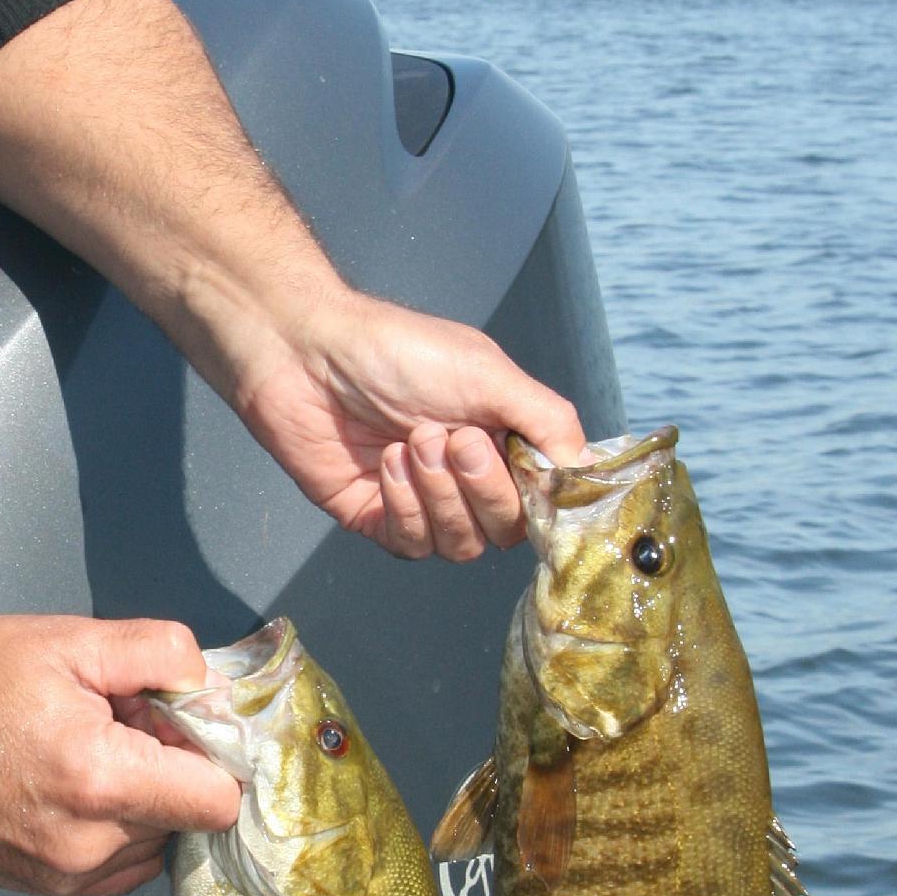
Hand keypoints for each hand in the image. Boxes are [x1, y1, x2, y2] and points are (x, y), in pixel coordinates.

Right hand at [0, 613, 240, 895]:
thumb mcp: (65, 640)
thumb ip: (159, 654)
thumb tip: (213, 686)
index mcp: (102, 780)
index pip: (219, 800)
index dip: (212, 752)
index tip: (178, 718)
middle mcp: (90, 845)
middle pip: (187, 820)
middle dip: (170, 768)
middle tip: (115, 720)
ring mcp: (66, 876)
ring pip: (155, 844)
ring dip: (141, 800)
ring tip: (82, 750)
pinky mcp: (46, 889)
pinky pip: (117, 865)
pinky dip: (112, 828)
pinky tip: (66, 783)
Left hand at [233, 294, 588, 559]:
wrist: (307, 352)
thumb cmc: (397, 350)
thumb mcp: (490, 374)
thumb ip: (548, 421)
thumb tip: (590, 469)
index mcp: (502, 439)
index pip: (543, 498)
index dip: (541, 497)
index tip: (531, 473)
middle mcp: (465, 477)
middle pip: (506, 529)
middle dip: (483, 488)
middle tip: (454, 437)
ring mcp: (421, 502)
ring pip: (461, 545)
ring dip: (440, 495)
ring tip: (412, 441)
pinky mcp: (375, 519)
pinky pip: (411, 544)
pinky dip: (405, 505)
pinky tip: (387, 463)